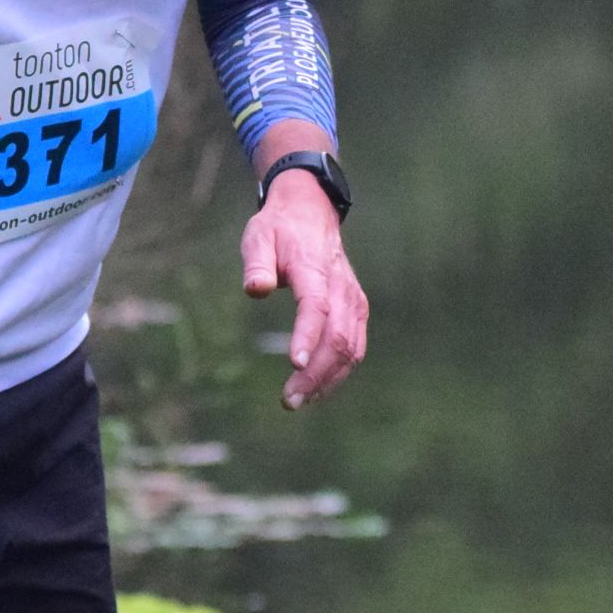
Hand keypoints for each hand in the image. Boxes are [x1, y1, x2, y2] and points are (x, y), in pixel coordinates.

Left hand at [240, 165, 368, 409]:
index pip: (316, 307)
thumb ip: (256, 264)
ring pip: (351, 348)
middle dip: (315, 374)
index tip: (293, 365)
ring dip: (328, 379)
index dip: (307, 337)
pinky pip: (355, 347)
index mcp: (314, 269)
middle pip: (338, 337)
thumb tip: (256, 289)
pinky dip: (340, 371)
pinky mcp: (357, 309)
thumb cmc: (279, 229)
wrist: (311, 212)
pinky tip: (318, 389)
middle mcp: (340, 287)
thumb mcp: (258, 236)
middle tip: (288, 400)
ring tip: (299, 400)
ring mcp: (353, 300)